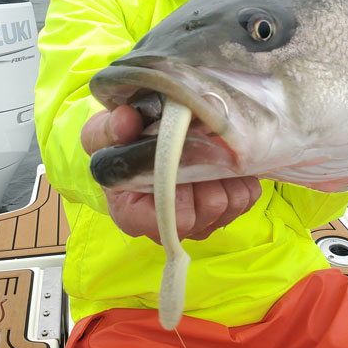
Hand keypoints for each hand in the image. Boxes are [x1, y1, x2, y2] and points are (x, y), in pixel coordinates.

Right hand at [81, 105, 261, 242]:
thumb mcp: (100, 134)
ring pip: (230, 203)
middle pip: (207, 210)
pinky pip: (247, 196)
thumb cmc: (117, 146)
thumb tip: (125, 120)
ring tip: (211, 147)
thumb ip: (108, 129)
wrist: (136, 145)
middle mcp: (169, 227)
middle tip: (200, 142)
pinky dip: (241, 176)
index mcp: (135, 216)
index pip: (172, 218)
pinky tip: (224, 159)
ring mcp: (199, 222)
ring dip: (225, 173)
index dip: (182, 191)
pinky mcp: (224, 211)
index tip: (178, 159)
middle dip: (208, 174)